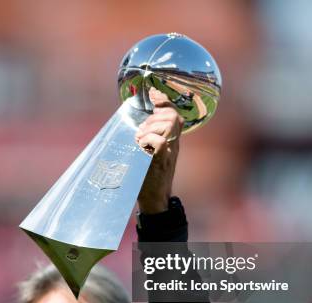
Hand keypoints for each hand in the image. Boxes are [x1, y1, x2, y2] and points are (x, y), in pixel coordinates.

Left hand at [136, 87, 183, 213]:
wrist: (155, 199)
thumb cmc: (148, 177)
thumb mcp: (151, 154)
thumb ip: (150, 139)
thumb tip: (137, 124)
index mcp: (171, 141)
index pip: (175, 114)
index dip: (165, 101)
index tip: (153, 93)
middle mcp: (173, 145)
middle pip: (173, 117)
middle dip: (155, 117)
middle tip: (142, 131)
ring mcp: (169, 153)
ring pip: (168, 125)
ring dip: (150, 128)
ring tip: (140, 139)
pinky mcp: (161, 162)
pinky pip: (160, 143)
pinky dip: (148, 140)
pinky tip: (140, 146)